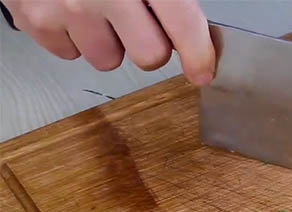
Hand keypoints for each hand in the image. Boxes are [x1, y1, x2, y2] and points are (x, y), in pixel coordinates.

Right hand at [4, 0, 214, 86]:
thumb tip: (195, 24)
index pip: (183, 26)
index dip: (198, 55)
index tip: (202, 70)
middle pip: (149, 57)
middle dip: (150, 44)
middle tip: (140, 21)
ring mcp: (67, 9)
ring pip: (107, 59)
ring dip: (109, 40)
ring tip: (97, 6)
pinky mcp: (36, 20)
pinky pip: (69, 53)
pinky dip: (74, 36)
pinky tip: (71, 8)